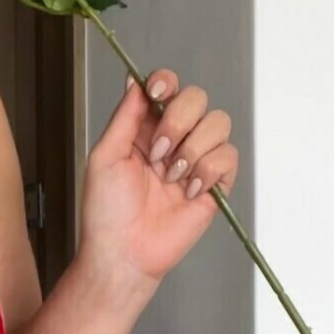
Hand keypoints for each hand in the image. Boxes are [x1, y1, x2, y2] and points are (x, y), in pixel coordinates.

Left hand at [81, 69, 239, 287]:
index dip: (167, 82)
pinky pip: (228, 157)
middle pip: (197, 98)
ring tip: (171, 177)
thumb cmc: (106, 211)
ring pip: (218, 123)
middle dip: (178, 121)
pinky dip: (208, 171)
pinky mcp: (214, 183)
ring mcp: (196, 159)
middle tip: (157, 154)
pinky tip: (188, 191)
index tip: (157, 93)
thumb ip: (124, 117)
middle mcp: (173, 138)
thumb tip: (135, 82)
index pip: (167, 88)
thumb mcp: (105, 156)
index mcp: (144, 128)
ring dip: (192, 148)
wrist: (123, 251)